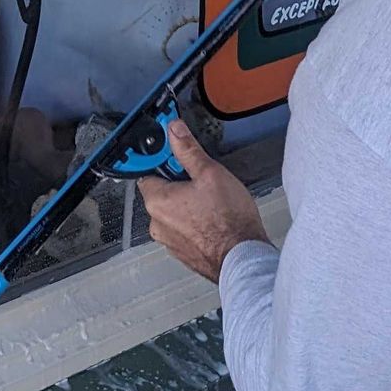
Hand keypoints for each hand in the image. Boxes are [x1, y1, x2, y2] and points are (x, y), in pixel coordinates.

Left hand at [138, 119, 271, 283]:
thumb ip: (188, 150)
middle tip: (202, 177)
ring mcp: (170, 241)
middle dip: (178, 181)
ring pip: (174, 211)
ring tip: (212, 200)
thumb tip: (174, 131)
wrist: (243, 259)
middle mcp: (157, 223)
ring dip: (187, 203)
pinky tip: (214, 218)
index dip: (162, 158)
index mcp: (157, 201)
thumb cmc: (229, 221)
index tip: (174, 151)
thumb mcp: (210, 173)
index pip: (147, 170)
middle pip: (161, 191)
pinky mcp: (184, 252)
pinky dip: (195, 221)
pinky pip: (184, 229)